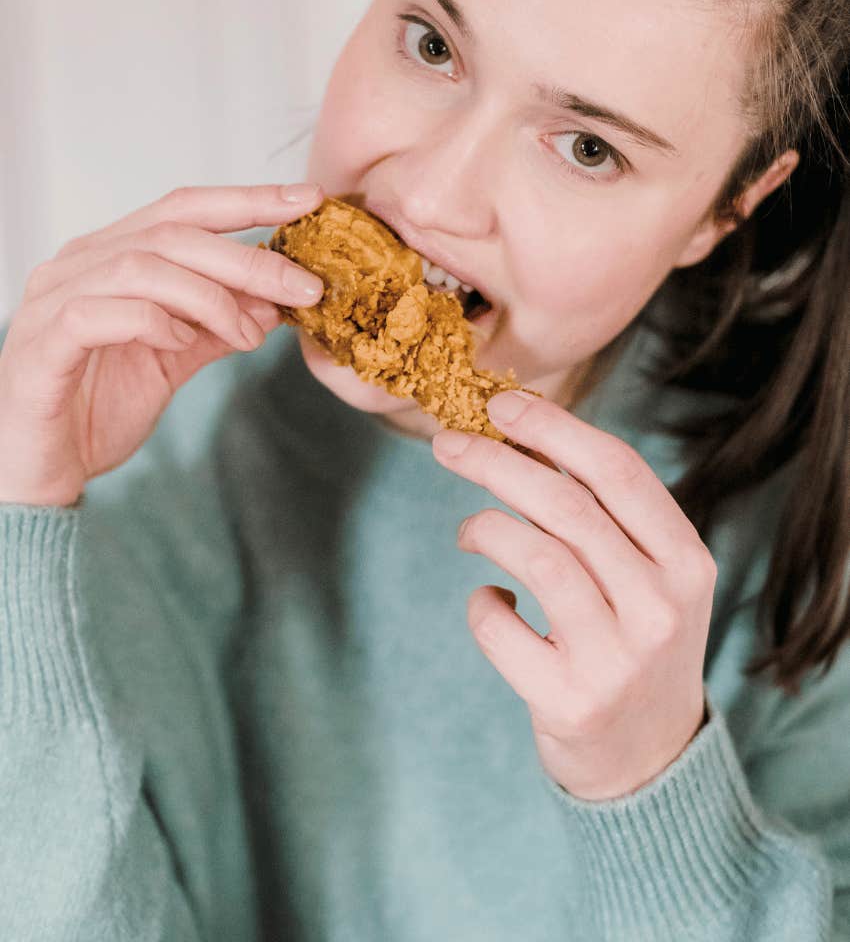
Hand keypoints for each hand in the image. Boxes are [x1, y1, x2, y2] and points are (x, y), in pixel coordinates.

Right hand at [0, 183, 324, 506]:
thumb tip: (276, 301)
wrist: (37, 473)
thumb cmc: (95, 409)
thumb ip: (217, 327)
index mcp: (110, 256)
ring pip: (142, 266)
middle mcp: (78, 264)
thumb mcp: (173, 361)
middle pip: (174, 233)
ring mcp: (53, 299)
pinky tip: (178, 342)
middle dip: (249, 259)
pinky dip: (151, 321)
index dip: (248, 199)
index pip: (185, 208)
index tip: (309, 200)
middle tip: (304, 287)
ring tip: (244, 335)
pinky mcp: (41, 344)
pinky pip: (97, 312)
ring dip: (209, 298)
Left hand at [432, 389, 715, 801]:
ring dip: (484, 527)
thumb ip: (603, 515)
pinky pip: (500, 626)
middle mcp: (661, 607)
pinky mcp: (570, 701)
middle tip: (447, 444)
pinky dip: (481, 603)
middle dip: (496, 462)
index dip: (553, 427)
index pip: (618, 470)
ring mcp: (618, 658)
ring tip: (468, 531)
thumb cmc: (634, 640)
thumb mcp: (647, 576)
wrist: (649, 758)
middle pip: (567, 505)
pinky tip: (491, 601)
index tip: (500, 404)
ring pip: (537, 556)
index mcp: (686, 562)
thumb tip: (521, 434)